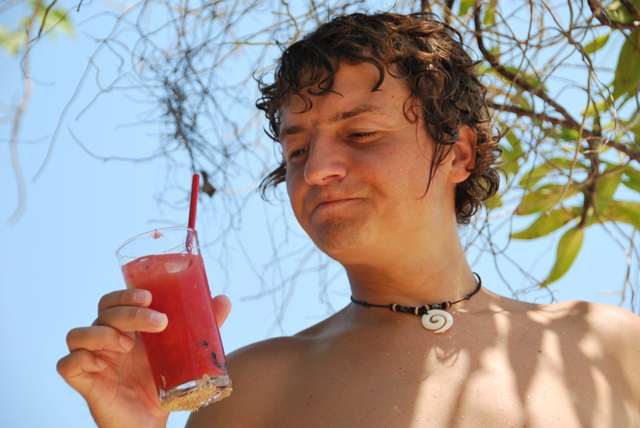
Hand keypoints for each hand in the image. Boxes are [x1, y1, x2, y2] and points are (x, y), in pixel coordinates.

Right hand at [57, 289, 231, 427]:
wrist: (151, 421)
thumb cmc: (163, 384)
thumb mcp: (185, 353)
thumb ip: (203, 327)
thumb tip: (224, 300)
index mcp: (128, 327)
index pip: (117, 299)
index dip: (127, 293)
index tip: (150, 296)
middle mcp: (107, 338)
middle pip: (103, 311)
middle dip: (129, 312)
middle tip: (160, 323)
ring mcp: (93, 359)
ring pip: (78, 333)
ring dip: (102, 333)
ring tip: (127, 346)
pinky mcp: (83, 381)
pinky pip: (66, 364)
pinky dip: (81, 359)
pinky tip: (102, 365)